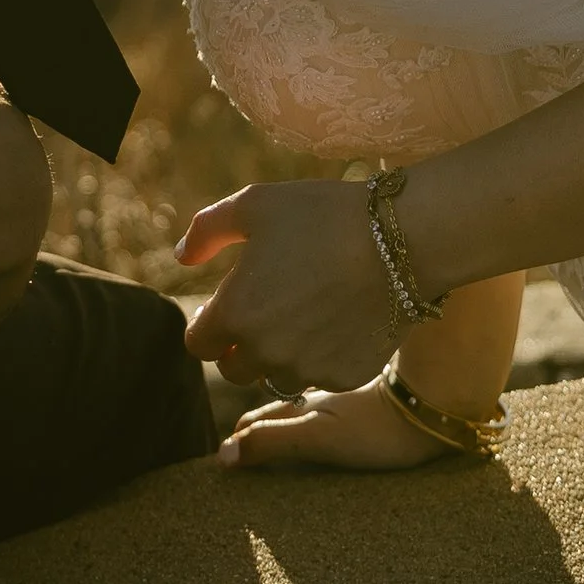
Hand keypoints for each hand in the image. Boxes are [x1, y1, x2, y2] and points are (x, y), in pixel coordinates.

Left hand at [176, 180, 397, 398]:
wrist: (401, 241)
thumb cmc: (321, 216)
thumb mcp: (253, 205)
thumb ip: (207, 231)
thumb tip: (182, 257)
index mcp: (236, 314)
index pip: (199, 344)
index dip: (209, 324)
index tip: (227, 305)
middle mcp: (267, 353)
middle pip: (234, 369)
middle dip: (240, 345)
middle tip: (264, 312)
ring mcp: (309, 370)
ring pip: (277, 377)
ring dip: (279, 356)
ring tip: (302, 316)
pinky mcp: (345, 377)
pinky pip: (319, 377)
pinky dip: (320, 358)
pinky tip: (337, 323)